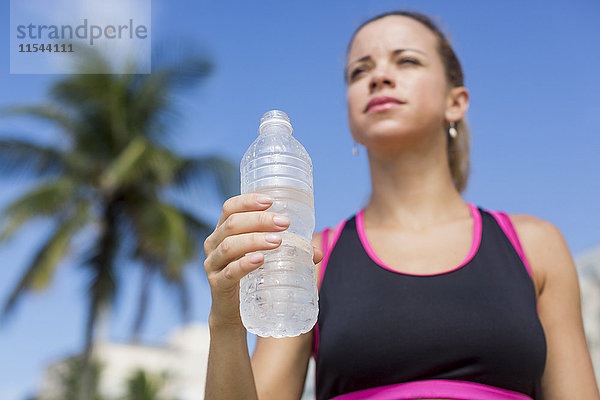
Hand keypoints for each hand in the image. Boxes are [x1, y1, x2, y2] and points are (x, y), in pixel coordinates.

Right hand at [203, 193, 322, 326]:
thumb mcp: (266, 259)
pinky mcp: (217, 284)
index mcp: (223, 231)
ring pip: (229, 245)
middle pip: (232, 223)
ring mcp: (213, 264)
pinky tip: (259, 260)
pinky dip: (244, 264)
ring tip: (277, 241)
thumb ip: (289, 253)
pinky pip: (229, 271)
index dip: (248, 201)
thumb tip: (317, 252)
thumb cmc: (250, 278)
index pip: (230, 207)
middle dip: (260, 220)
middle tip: (284, 223)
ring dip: (255, 240)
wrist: (233, 313)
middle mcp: (214, 244)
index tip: (271, 201)